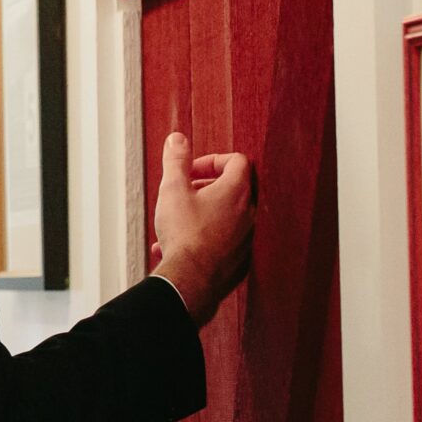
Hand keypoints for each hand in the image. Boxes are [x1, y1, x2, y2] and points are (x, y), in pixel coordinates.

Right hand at [148, 130, 255, 326]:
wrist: (191, 281)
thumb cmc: (184, 236)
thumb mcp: (173, 190)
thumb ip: (176, 161)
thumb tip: (177, 140)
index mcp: (236, 191)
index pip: (237, 161)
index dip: (213, 160)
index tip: (192, 170)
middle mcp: (249, 214)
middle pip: (235, 189)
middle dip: (207, 186)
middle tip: (186, 191)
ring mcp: (247, 239)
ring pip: (227, 218)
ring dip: (204, 213)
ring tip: (179, 221)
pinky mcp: (240, 262)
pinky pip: (224, 243)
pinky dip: (206, 239)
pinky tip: (180, 248)